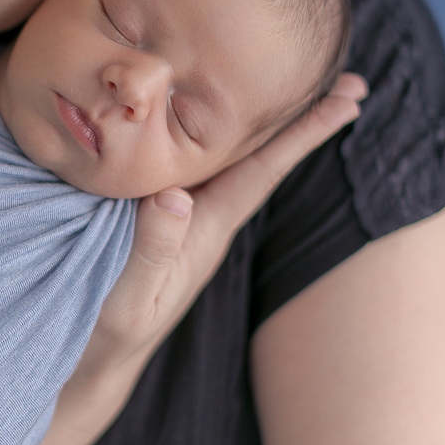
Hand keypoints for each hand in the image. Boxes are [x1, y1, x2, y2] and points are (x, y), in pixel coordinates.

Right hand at [85, 73, 366, 371]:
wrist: (92, 364)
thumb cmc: (107, 337)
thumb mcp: (128, 301)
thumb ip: (151, 254)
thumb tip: (178, 198)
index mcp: (205, 233)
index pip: (261, 172)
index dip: (303, 134)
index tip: (350, 99)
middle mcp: (202, 220)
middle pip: (257, 159)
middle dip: (300, 120)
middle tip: (352, 80)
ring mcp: (181, 221)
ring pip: (227, 160)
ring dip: (261, 127)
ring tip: (297, 89)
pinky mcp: (154, 219)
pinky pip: (189, 167)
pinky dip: (207, 136)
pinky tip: (208, 119)